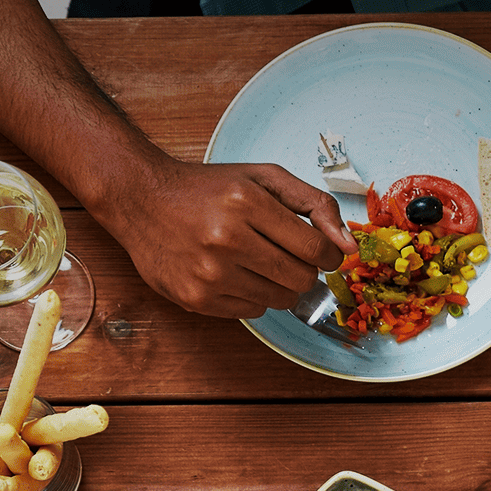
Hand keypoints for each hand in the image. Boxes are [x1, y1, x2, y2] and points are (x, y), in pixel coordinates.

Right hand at [93, 156, 354, 319]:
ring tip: (259, 261)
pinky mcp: (196, 298)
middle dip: (304, 269)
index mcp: (245, 204)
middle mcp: (225, 239)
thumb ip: (315, 204)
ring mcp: (208, 273)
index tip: (320, 250)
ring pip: (280, 300)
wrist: (141, 199)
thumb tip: (349, 246)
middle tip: (287, 254)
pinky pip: (252, 311)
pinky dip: (253, 295)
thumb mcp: (264, 178)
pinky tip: (235, 272)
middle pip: (301, 279)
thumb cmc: (208, 188)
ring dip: (280, 284)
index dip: (327, 254)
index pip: (317, 249)